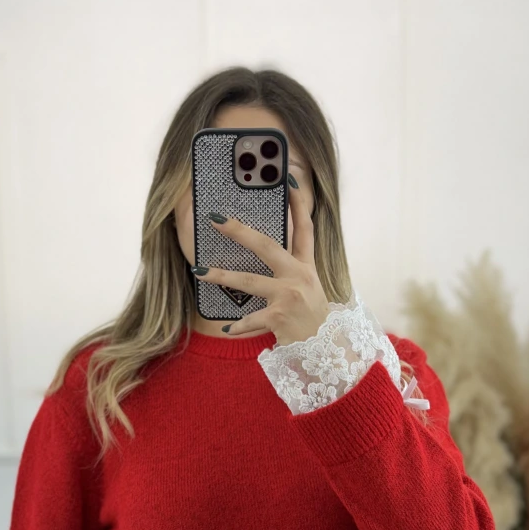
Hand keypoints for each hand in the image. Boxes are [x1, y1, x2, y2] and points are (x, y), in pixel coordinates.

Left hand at [196, 175, 329, 345]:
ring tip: (199, 271)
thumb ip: (290, 272)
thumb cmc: (312, 320)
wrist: (329, 352)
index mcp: (307, 266)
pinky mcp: (280, 317)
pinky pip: (251, 319)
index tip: (288, 177)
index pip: (304, 226)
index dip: (298, 201)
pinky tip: (227, 328)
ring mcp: (289, 296)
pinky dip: (238, 325)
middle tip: (217, 219)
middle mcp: (300, 276)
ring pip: (249, 280)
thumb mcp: (308, 290)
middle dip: (240, 231)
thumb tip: (264, 255)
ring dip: (221, 276)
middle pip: (267, 245)